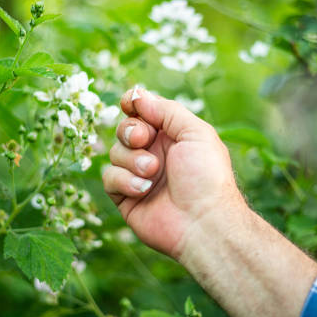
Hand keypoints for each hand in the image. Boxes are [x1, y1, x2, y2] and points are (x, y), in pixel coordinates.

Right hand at [103, 88, 245, 257]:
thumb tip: (137, 95)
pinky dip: (124, 180)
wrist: (203, 222)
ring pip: (115, 152)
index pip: (144, 112)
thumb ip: (166, 110)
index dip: (133, 104)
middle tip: (144, 139)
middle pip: (125, 128)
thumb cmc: (207, 176)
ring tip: (153, 172)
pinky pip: (109, 177)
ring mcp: (139, 175)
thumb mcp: (195, 132)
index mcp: (172, 135)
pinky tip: (143, 190)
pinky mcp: (125, 197)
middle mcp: (154, 153)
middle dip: (131, 131)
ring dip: (132, 160)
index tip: (130, 103)